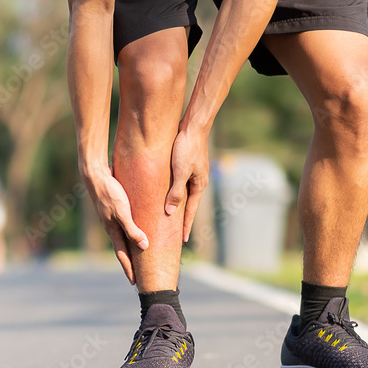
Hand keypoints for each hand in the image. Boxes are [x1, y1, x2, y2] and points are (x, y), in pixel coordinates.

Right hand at [82, 165, 147, 284]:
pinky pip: (124, 225)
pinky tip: (135, 230)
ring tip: (138, 256)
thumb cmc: (109, 193)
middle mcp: (112, 227)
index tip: (135, 282)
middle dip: (130, 263)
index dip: (129, 269)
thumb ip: (132, 229)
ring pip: (122, 237)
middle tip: (137, 276)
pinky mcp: (114, 208)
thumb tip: (144, 247)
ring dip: (130, 248)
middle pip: (122, 249)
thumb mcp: (122, 212)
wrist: (95, 175)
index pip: (122, 255)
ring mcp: (112, 218)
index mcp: (113, 230)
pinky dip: (130, 233)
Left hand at [165, 127, 209, 242]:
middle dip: (182, 219)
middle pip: (188, 205)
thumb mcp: (180, 172)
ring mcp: (194, 173)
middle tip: (176, 234)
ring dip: (177, 205)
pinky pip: (180, 184)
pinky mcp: (188, 165)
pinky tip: (167, 194)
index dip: (186, 226)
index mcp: (199, 185)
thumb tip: (169, 212)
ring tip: (169, 218)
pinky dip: (174, 192)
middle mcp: (198, 181)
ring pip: (184, 194)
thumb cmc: (186, 148)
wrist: (193, 127)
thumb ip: (175, 192)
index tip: (183, 240)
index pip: (190, 211)